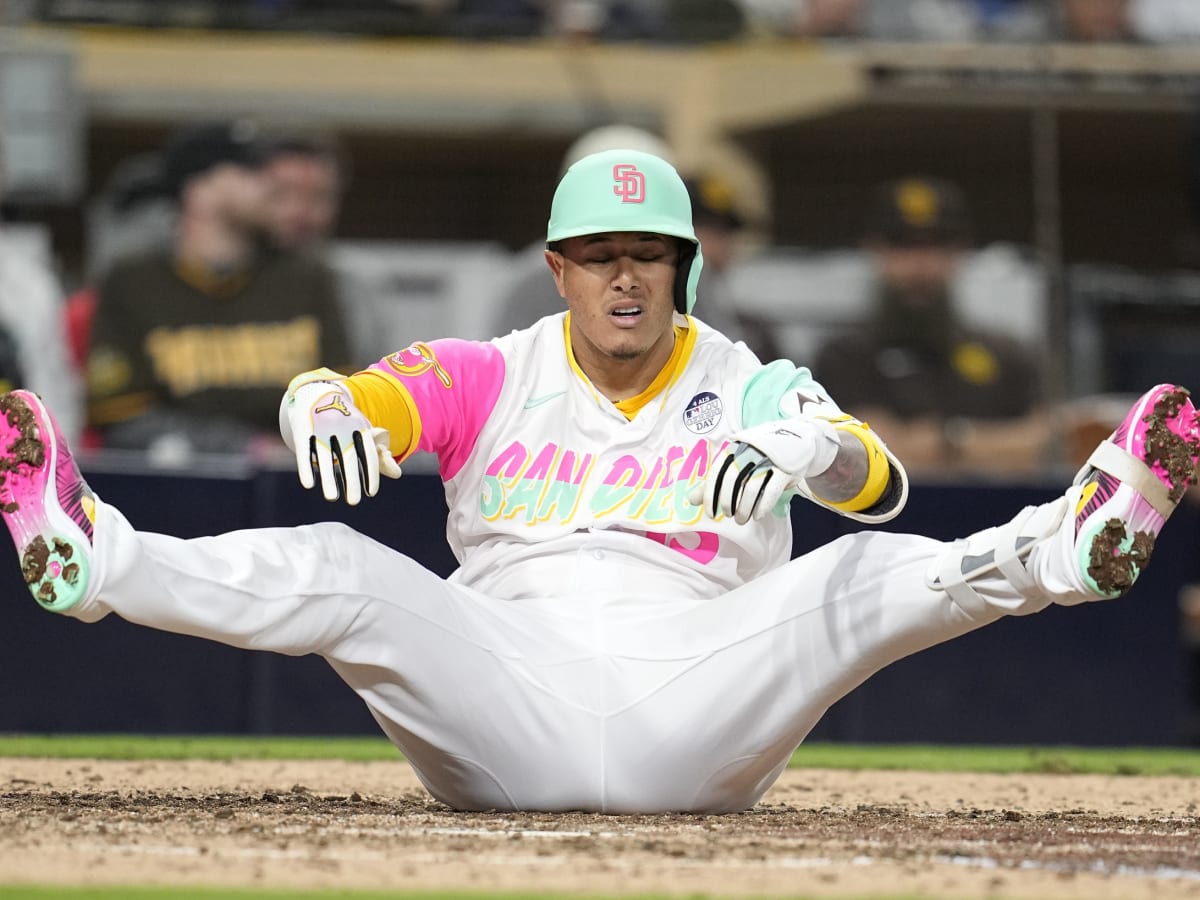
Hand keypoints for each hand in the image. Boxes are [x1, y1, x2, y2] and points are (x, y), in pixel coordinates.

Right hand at [281, 369, 401, 504]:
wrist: (317, 392)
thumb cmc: (347, 420)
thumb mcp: (363, 429)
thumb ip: (379, 453)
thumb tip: (398, 474)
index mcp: (359, 427)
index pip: (367, 453)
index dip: (370, 473)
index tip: (372, 492)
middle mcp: (341, 428)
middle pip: (348, 458)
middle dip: (352, 480)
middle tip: (354, 502)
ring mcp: (321, 429)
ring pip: (326, 458)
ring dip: (329, 479)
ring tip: (333, 498)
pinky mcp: (303, 430)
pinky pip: (305, 452)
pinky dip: (307, 468)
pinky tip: (309, 484)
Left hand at [688, 418, 837, 523]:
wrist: (796, 441)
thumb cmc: (759, 458)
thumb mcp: (736, 465)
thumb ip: (714, 482)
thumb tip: (692, 500)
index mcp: (735, 448)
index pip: (717, 471)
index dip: (711, 494)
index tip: (710, 513)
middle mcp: (750, 451)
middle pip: (733, 478)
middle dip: (728, 501)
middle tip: (727, 515)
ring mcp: (769, 459)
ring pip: (752, 487)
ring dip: (744, 507)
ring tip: (741, 519)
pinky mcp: (785, 469)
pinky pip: (771, 490)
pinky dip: (763, 506)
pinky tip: (757, 516)